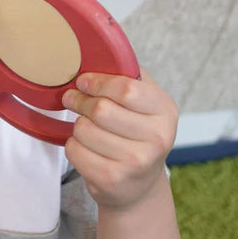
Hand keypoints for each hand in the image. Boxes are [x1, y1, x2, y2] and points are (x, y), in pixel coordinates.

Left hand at [62, 68, 177, 210]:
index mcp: (165, 110)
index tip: (83, 81)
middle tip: (72, 99)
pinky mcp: (113, 180)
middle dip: (79, 101)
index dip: (97, 82)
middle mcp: (157, 138)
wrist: (139, 185)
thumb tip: (98, 52)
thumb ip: (127, 75)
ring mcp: (136, 162)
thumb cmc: (137, 133)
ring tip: (85, 127)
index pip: (126, 88)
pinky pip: (75, 151)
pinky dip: (73, 145)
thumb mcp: (144, 101)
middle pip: (101, 109)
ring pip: (83, 129)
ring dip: (77, 125)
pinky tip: (85, 147)